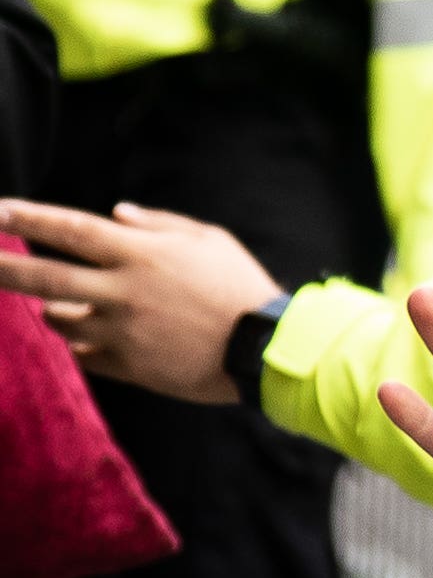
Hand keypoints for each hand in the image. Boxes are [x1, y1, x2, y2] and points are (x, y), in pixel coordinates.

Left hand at [0, 199, 284, 403]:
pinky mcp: (128, 364)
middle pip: (46, 276)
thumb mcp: (210, 240)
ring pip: (59, 319)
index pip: (73, 229)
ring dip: (51, 309)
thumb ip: (160, 224)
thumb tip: (118, 213)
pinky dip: (81, 342)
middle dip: (3, 267)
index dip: (31, 219)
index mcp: (143, 255)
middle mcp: (123, 291)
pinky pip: (85, 353)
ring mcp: (121, 331)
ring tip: (59, 304)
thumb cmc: (240, 284)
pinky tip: (90, 337)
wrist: (262, 347)